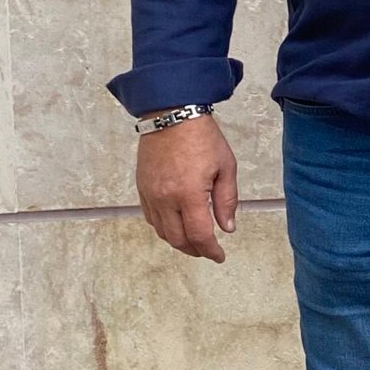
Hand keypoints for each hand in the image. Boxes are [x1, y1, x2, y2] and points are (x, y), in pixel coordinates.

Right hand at [136, 113, 238, 261]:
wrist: (172, 114)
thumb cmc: (202, 137)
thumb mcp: (225, 167)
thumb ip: (226, 201)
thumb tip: (227, 227)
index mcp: (189, 193)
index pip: (199, 235)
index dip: (210, 251)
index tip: (219, 256)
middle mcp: (166, 198)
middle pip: (178, 239)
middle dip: (195, 250)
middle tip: (208, 250)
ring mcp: (151, 194)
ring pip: (162, 232)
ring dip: (179, 241)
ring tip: (193, 240)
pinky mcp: (142, 187)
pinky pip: (151, 217)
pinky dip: (164, 227)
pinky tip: (176, 225)